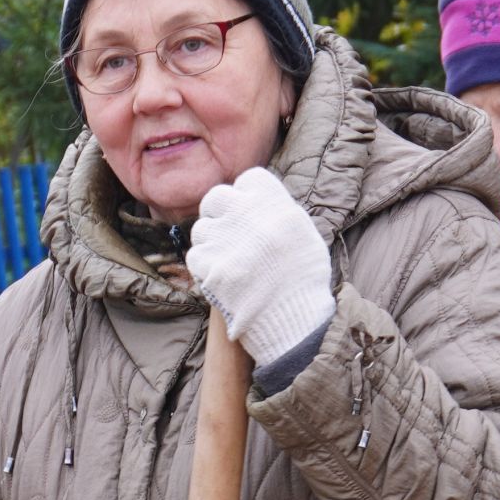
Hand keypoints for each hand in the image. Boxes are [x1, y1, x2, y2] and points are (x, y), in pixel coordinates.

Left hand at [187, 166, 334, 372]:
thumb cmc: (305, 280)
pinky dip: (204, 266)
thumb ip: (281, 212)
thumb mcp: (304, 234)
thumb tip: (262, 203)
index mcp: (274, 202)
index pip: (248, 179)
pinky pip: (195, 256)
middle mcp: (247, 214)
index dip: (246, 195)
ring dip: (210, 242)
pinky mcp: (211, 268)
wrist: (296, 320)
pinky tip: (218, 276)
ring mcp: (226, 240)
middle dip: (218, 213)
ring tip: (224, 259)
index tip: (247, 210)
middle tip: (225, 231)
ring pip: (201, 228)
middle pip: (216, 197)